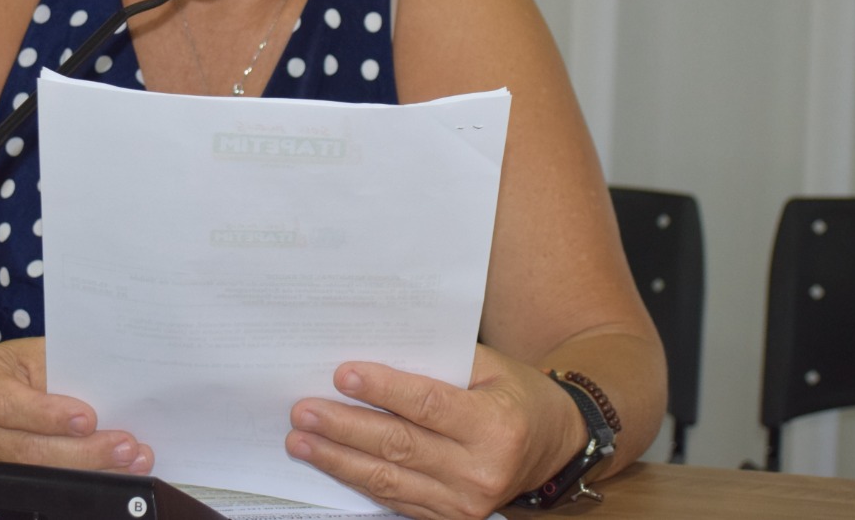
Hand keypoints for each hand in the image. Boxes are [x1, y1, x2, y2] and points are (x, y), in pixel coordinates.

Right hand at [0, 336, 154, 473]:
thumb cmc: (1, 368)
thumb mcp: (24, 353)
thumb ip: (56, 365)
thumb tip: (103, 379)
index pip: (11, 405)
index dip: (48, 415)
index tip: (88, 418)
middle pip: (29, 451)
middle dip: (83, 452)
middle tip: (125, 447)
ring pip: (37, 474)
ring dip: (89, 471)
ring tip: (129, 463)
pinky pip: (40, 485)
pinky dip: (79, 481)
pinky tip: (111, 474)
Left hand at [285, 346, 584, 519]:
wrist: (553, 447)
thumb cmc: (517, 395)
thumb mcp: (491, 367)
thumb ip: (438, 362)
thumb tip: (374, 352)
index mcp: (495, 425)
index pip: (428, 406)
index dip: (383, 391)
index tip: (341, 375)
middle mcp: (481, 470)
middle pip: (400, 446)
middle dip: (344, 428)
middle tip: (303, 411)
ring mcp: (465, 503)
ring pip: (390, 479)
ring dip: (339, 459)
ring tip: (301, 441)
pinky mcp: (451, 519)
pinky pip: (396, 499)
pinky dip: (359, 480)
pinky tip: (331, 463)